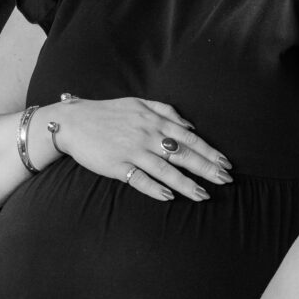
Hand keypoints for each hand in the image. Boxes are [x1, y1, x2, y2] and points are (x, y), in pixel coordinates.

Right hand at [51, 97, 232, 202]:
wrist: (71, 122)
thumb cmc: (107, 112)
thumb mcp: (138, 102)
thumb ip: (165, 111)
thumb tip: (190, 126)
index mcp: (154, 120)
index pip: (189, 138)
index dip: (209, 152)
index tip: (226, 163)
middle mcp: (147, 135)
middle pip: (183, 155)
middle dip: (207, 168)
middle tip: (226, 180)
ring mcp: (132, 151)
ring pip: (166, 170)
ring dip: (187, 184)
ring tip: (204, 195)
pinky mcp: (116, 166)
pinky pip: (139, 179)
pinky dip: (155, 188)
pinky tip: (169, 196)